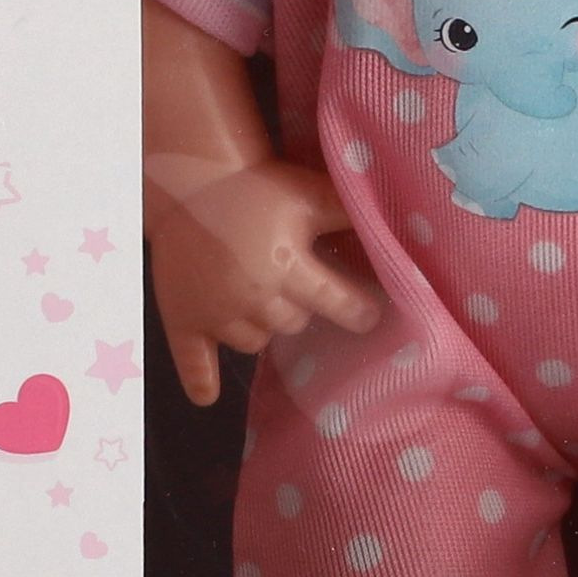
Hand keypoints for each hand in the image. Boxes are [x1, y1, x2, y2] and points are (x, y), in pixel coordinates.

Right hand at [145, 159, 384, 403]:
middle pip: (294, 324)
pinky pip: (193, 362)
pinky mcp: (182, 320)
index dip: (356, 310)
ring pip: (254, 343)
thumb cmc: (256, 186)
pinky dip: (200, 380)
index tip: (369, 316)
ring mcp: (215, 314)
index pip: (336, 303)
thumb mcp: (309, 193)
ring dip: (261, 328)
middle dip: (300, 308)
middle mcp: (254, 298)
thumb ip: (349, 214)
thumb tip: (395, 232)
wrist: (188, 181)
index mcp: (288, 268)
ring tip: (258, 301)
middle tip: (295, 286)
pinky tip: (208, 395)